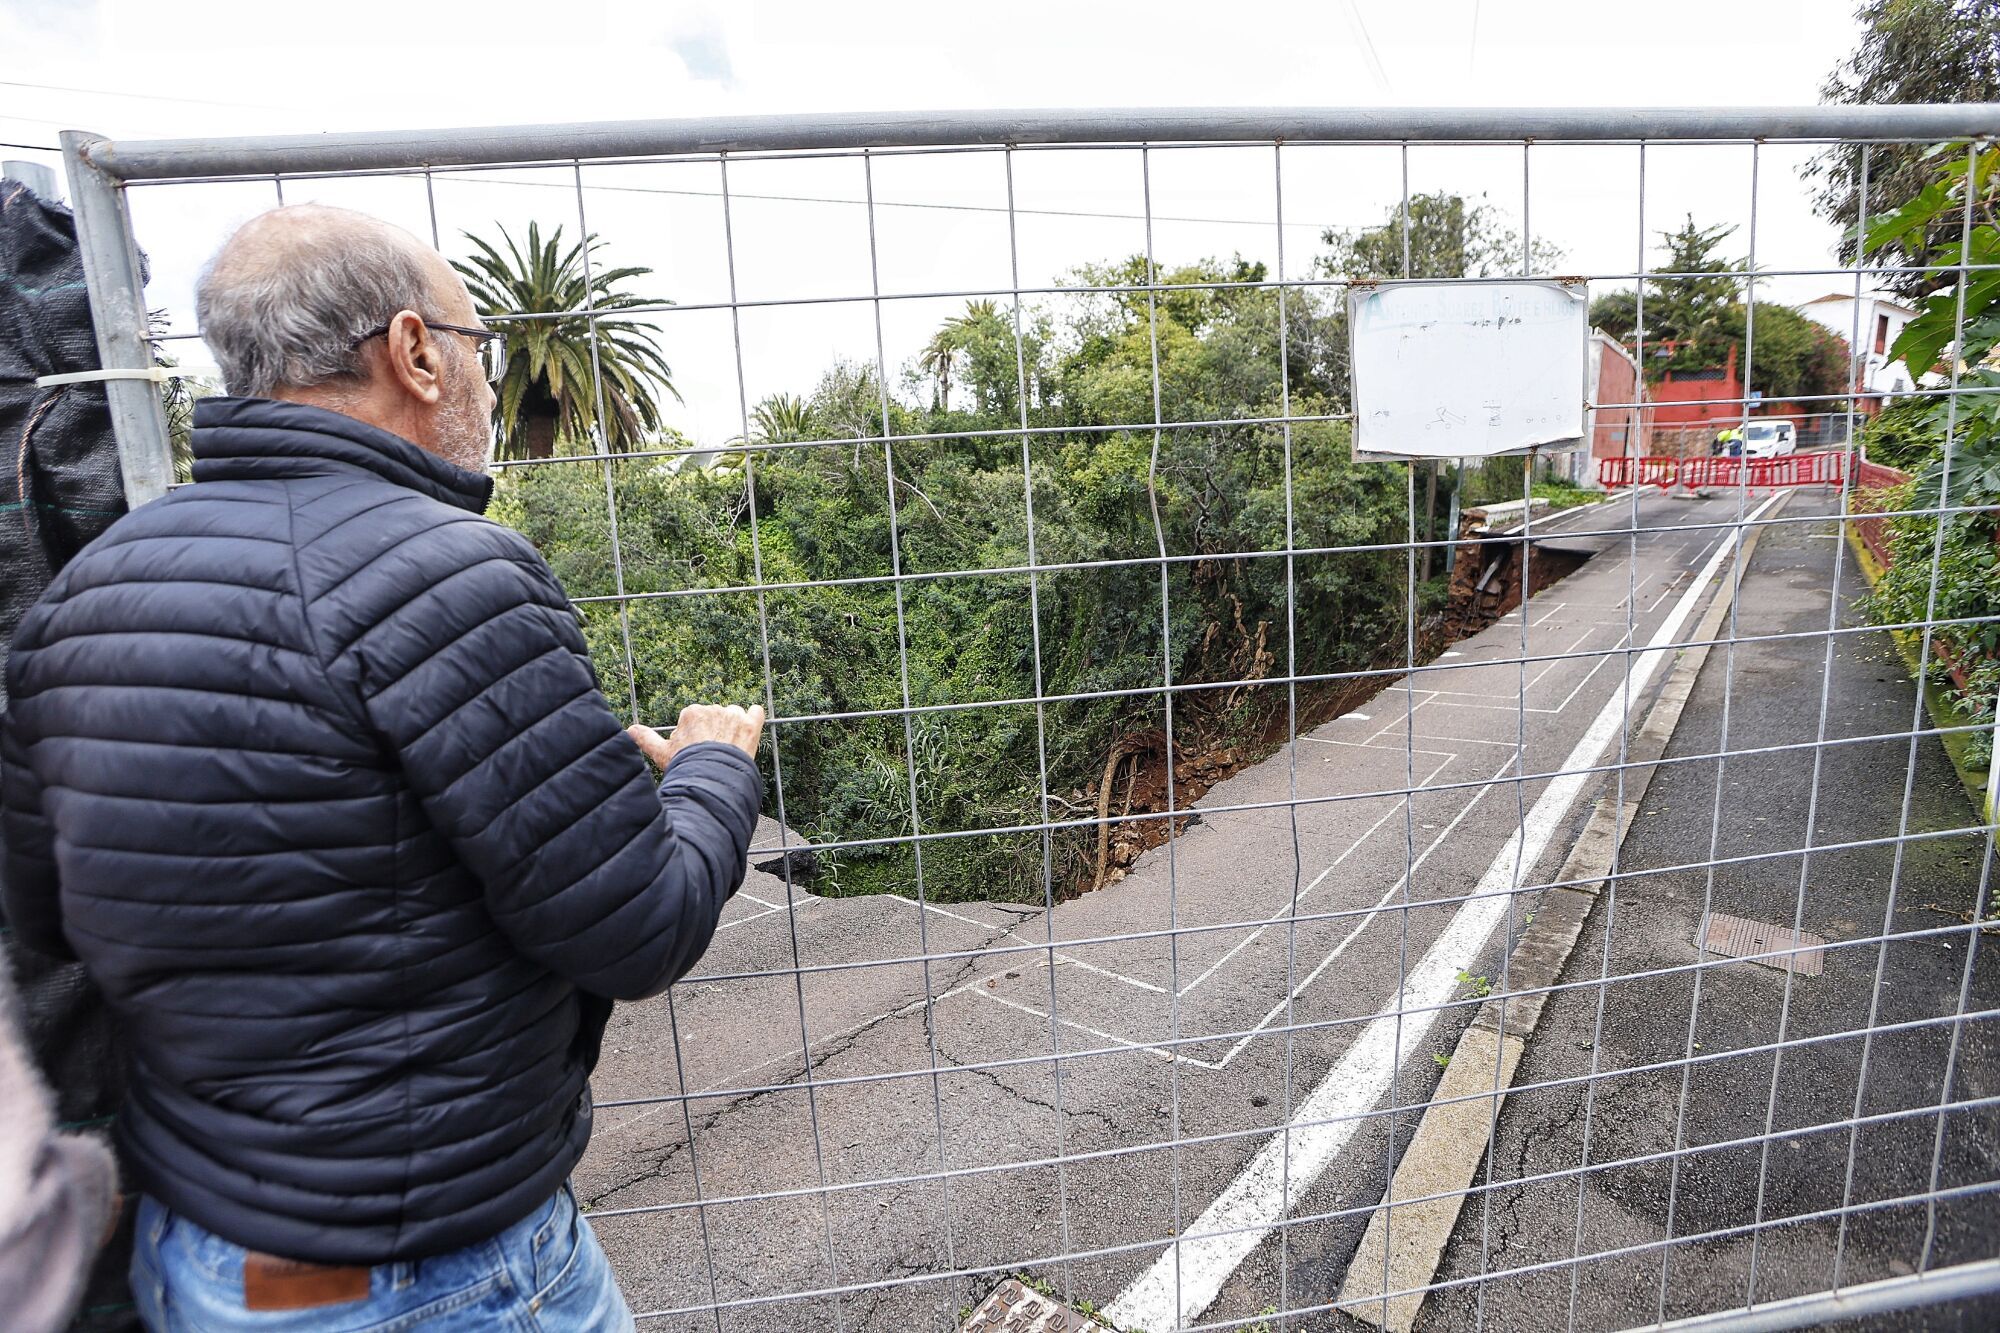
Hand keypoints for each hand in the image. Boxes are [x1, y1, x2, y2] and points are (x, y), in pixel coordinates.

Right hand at [627, 703, 764, 768]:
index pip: (696, 721)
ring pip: (734, 717)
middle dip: (714, 733)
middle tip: (712, 754)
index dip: (695, 737)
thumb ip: (646, 739)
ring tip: (728, 750)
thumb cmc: (686, 767)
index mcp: (691, 712)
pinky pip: (756, 712)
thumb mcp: (661, 753)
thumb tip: (629, 730)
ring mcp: (733, 715)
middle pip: (715, 719)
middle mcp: (712, 708)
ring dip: (733, 728)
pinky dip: (754, 718)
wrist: (712, 780)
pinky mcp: (751, 724)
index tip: (696, 751)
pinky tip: (750, 730)